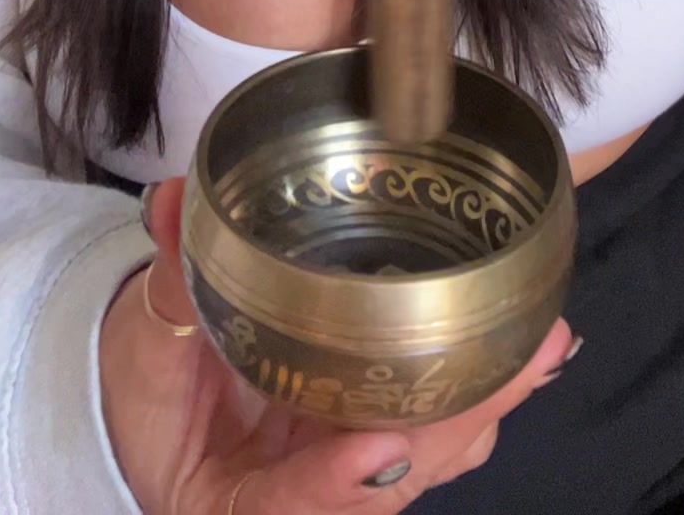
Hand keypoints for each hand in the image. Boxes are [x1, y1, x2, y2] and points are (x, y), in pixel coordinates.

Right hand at [100, 178, 572, 513]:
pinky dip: (479, 386)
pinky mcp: (366, 430)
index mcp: (230, 498)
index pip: (283, 505)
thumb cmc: (142, 387)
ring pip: (425, 454)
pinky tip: (530, 346)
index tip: (373, 449)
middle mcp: (301, 494)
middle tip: (524, 362)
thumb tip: (176, 200)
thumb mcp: (144, 342)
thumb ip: (168, 279)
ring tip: (542, 346)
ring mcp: (341, 466)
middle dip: (456, 427)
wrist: (141, 406)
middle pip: (387, 483)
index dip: (329, 485)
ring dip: (486, 402)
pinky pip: (430, 422)